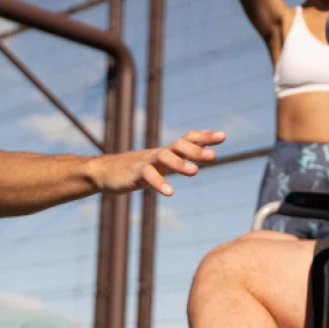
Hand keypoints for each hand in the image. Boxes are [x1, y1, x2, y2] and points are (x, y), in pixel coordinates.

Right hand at [88, 130, 225, 195]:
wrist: (106, 172)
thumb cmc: (138, 166)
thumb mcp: (163, 159)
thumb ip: (183, 151)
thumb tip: (204, 135)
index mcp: (168, 151)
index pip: (187, 139)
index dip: (204, 137)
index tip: (223, 136)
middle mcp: (159, 153)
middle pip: (179, 145)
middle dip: (196, 150)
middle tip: (213, 156)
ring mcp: (146, 162)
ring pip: (164, 158)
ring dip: (180, 164)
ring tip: (195, 172)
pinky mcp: (134, 174)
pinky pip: (147, 176)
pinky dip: (159, 183)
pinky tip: (170, 192)